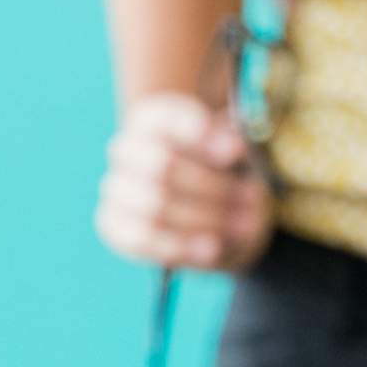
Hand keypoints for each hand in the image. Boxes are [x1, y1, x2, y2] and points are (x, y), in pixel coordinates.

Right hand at [96, 91, 272, 271]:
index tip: (237, 151)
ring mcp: (114, 189)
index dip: (199, 134)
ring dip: (206, 218)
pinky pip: (145, 239)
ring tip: (245, 226)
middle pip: (163, 165)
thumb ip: (232, 145)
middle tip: (252, 200)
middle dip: (213, 186)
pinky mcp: (113, 227)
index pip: (166, 119)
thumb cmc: (221, 173)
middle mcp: (125, 149)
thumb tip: (234, 146)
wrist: (208, 214)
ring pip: (157, 205)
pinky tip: (212, 248)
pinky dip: (182, 245)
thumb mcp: (233, 153)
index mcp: (151, 119)